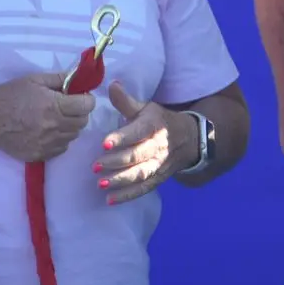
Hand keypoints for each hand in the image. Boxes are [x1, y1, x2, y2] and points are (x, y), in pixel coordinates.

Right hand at [0, 72, 95, 162]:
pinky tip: (49, 131)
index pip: (87, 106)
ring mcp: (48, 144)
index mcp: (54, 106)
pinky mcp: (40, 155)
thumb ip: (60, 79)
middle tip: (68, 107)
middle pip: (83, 122)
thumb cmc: (10, 95)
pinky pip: (62, 148)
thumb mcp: (35, 80)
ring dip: (70, 126)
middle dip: (80, 113)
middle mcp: (54, 127)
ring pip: (73, 136)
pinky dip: (60, 139)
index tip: (79, 97)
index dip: (86, 99)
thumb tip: (79, 79)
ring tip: (56, 119)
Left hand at [91, 81, 198, 205]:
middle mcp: (158, 146)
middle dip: (116, 162)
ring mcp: (158, 164)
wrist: (188, 139)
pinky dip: (128, 196)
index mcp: (154, 125)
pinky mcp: (158, 179)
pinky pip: (144, 189)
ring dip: (120, 181)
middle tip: (95, 166)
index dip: (122, 138)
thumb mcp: (146, 108)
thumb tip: (110, 84)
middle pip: (137, 156)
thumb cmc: (159, 121)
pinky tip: (110, 200)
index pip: (138, 132)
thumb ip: (126, 101)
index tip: (104, 143)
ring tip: (100, 183)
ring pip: (140, 174)